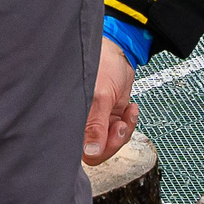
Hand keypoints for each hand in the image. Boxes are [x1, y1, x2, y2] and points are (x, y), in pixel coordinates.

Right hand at [85, 38, 137, 166]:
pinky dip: (129, 123)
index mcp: (74, 119)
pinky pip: (120, 132)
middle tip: (119, 125)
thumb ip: (96, 125)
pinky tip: (129, 109)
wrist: (120, 51)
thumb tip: (91, 151)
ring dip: (123, 131)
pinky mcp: (109, 117)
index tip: (108, 135)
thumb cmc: (103, 63)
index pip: (83, 151)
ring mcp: (97, 121)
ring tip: (126, 114)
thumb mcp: (101, 96)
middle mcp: (83, 123)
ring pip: (111, 143)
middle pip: (98, 151)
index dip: (98, 150)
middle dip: (114, 140)